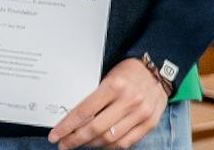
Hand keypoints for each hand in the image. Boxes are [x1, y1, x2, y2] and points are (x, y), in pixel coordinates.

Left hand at [47, 57, 168, 148]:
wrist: (156, 71)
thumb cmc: (128, 72)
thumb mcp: (108, 76)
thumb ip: (95, 97)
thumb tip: (75, 116)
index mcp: (113, 85)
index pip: (85, 111)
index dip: (68, 126)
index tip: (56, 134)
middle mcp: (128, 101)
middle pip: (96, 128)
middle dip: (76, 139)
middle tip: (64, 143)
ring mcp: (140, 114)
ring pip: (110, 139)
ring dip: (92, 144)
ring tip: (80, 143)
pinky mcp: (149, 124)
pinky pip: (126, 143)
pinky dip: (111, 147)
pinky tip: (100, 144)